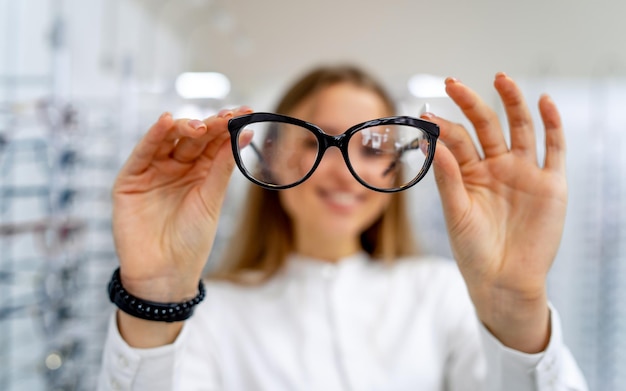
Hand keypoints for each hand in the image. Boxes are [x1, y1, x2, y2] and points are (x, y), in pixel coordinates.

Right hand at [112, 107, 252, 301]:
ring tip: (201, 125)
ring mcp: (153, 171)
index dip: (227, 128)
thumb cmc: (192, 240)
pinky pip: (143, 153)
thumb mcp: (211, 200)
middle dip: (209, 125)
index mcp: (199, 172)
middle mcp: (176, 167)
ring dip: (183, 127)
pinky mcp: (130, 179)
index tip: (246, 112)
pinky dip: (153, 136)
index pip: (213, 143)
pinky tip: (167, 122)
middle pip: (192, 138)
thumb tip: (244, 134)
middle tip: (227, 118)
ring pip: (168, 140)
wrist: (165, 273)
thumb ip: (222, 166)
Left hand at [423, 73, 565, 351]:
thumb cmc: (473, 251)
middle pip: (486, 125)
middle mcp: (497, 167)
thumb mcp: (456, 212)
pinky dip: (552, 125)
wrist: (504, 281)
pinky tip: (544, 102)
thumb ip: (448, 177)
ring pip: (520, 128)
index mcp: (471, 174)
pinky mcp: (550, 183)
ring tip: (500, 78)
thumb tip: (433, 142)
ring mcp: (524, 172)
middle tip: (452, 83)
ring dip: (512, 103)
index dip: (442, 126)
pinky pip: (554, 148)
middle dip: (471, 102)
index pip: (457, 140)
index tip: (424, 114)